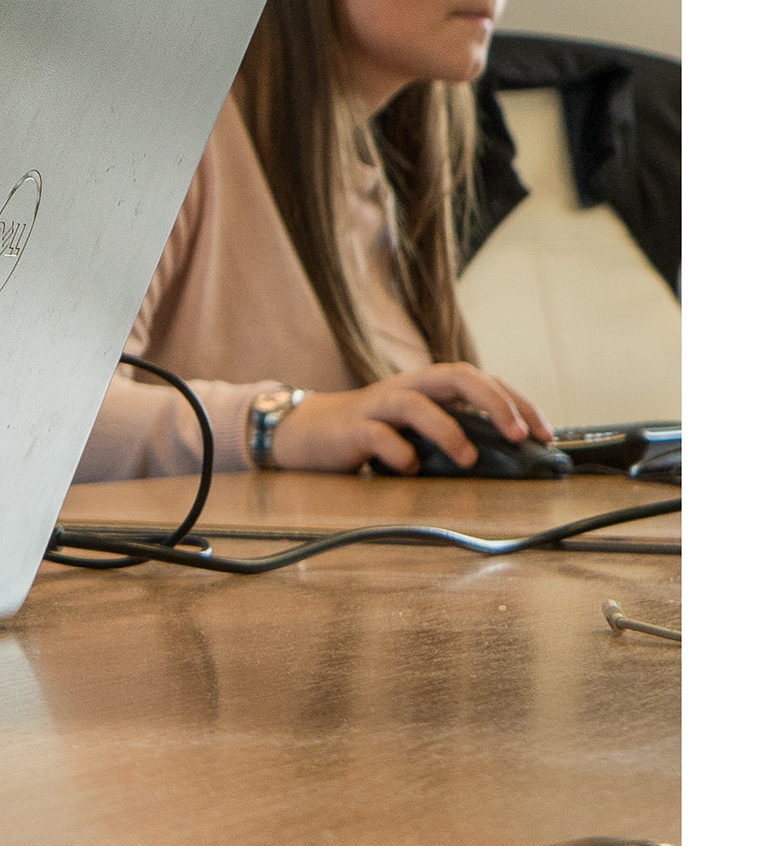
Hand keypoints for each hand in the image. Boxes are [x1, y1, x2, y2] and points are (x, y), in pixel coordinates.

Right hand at [269, 363, 550, 473]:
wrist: (302, 431)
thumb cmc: (369, 432)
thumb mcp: (417, 427)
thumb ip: (453, 431)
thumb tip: (510, 459)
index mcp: (428, 387)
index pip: (482, 380)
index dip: (517, 402)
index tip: (542, 434)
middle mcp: (406, 388)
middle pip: (457, 376)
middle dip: (494, 402)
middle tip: (516, 435)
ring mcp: (377, 406)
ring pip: (417, 403)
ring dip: (449, 430)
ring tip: (468, 459)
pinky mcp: (351, 429)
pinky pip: (379, 436)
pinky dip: (400, 453)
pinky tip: (410, 469)